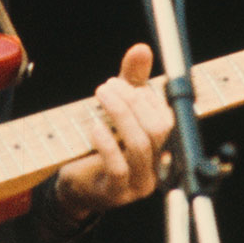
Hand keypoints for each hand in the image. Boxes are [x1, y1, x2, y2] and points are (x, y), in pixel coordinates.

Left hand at [53, 43, 173, 222]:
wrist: (75, 184)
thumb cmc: (100, 144)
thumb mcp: (117, 109)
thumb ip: (132, 80)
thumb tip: (142, 49)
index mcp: (163, 147)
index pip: (167, 118)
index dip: (147, 97)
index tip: (124, 82)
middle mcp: (157, 168)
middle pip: (158, 129)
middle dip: (133, 102)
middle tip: (108, 86)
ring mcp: (138, 184)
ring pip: (140, 145)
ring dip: (119, 114)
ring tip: (101, 96)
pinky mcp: (116, 193)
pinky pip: (118, 167)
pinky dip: (106, 143)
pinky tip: (94, 126)